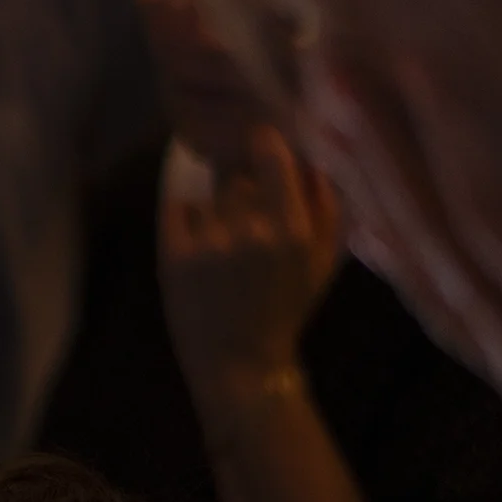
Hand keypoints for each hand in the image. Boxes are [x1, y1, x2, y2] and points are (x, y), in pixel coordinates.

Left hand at [160, 126, 343, 396]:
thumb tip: (313, 152)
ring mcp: (210, 243)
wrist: (240, 362)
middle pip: (236, 173)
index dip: (262, 142)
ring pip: (208, 192)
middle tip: (240, 207)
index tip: (258, 139)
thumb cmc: (285, 308)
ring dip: (215, 204)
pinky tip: (198, 237)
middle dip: (238, 183)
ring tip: (223, 237)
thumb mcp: (323, 261)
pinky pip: (178, 207)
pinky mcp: (174, 256)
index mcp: (296, 231)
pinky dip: (185, 214)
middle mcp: (253, 232)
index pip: (273, 155)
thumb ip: (327, 206)